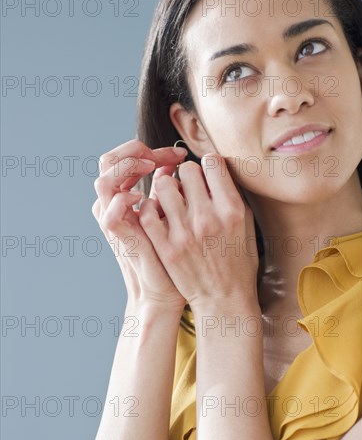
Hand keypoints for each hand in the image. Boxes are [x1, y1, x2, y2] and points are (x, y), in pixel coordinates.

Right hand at [92, 138, 188, 312]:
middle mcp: (113, 204)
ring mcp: (111, 219)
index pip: (127, 158)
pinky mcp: (115, 235)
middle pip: (109, 159)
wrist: (163, 289)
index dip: (152, 150)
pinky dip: (126, 197)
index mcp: (124, 196)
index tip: (179, 154)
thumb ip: (165, 189)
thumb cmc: (170, 254)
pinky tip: (145, 196)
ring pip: (104, 178)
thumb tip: (174, 164)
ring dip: (129, 166)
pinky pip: (110, 208)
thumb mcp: (168, 214)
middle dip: (138, 150)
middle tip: (169, 156)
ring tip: (153, 167)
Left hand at [139, 153, 259, 312]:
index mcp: (232, 210)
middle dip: (187, 175)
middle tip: (188, 187)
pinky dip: (151, 208)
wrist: (224, 300)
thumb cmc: (238, 264)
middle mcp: (208, 217)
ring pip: (163, 186)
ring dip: (167, 188)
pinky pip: (148, 212)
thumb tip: (219, 170)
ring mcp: (184, 233)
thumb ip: (233, 197)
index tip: (206, 173)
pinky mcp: (166, 247)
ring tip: (172, 200)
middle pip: (186, 170)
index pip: (212, 163)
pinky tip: (159, 214)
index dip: (207, 165)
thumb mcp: (247, 226)